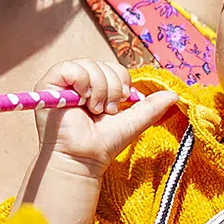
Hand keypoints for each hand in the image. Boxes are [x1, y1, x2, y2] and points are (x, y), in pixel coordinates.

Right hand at [31, 59, 177, 177]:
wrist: (84, 158)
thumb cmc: (104, 143)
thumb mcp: (133, 121)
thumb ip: (152, 107)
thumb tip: (175, 94)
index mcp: (96, 86)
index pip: (115, 68)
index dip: (122, 83)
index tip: (118, 106)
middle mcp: (79, 82)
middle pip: (104, 64)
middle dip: (112, 89)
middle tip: (105, 110)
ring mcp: (63, 82)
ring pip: (90, 65)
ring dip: (99, 90)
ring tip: (93, 109)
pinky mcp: (49, 84)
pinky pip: (71, 68)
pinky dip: (82, 82)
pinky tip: (82, 101)